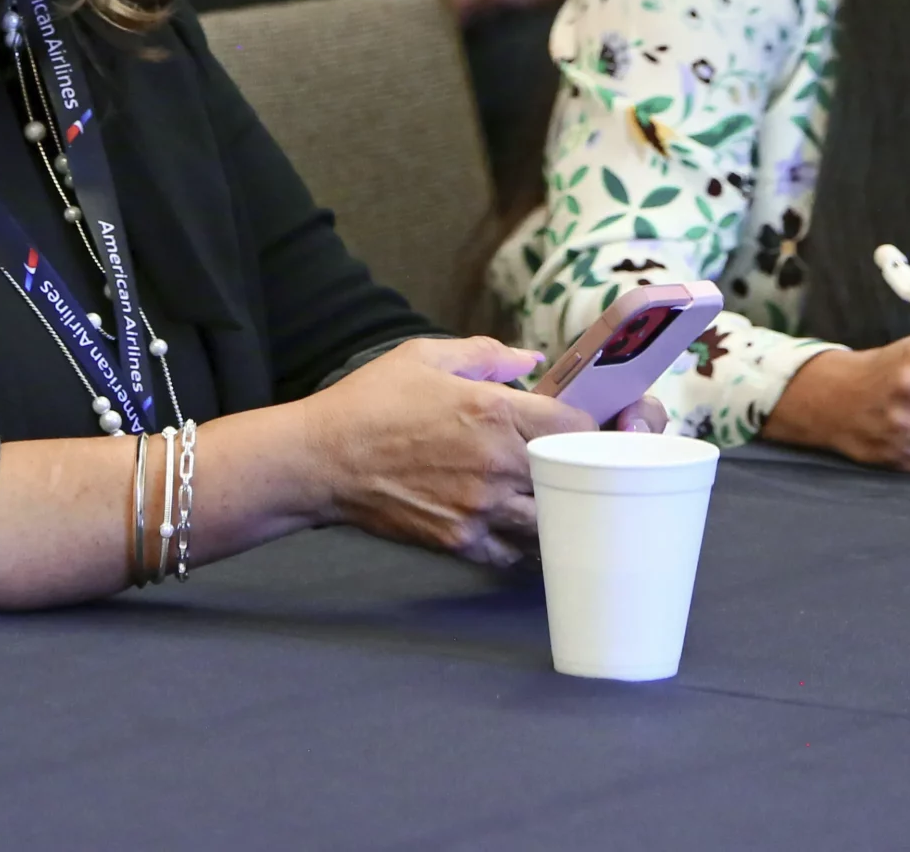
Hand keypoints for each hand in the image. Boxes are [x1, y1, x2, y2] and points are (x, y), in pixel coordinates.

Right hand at [302, 336, 593, 566]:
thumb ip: (486, 354)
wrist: (323, 457)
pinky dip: (521, 544)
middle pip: (572, 477)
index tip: (578, 427)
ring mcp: (480, 507)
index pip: (575, 426)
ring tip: (549, 499)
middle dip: (576, 469)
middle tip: (572, 464)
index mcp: (493, 410)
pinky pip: (513, 554)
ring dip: (553, 511)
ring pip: (549, 523)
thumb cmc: (371, 400)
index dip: (586, 426)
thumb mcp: (425, 356)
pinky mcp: (460, 541)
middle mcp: (495, 462)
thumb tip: (529, 360)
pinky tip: (515, 525)